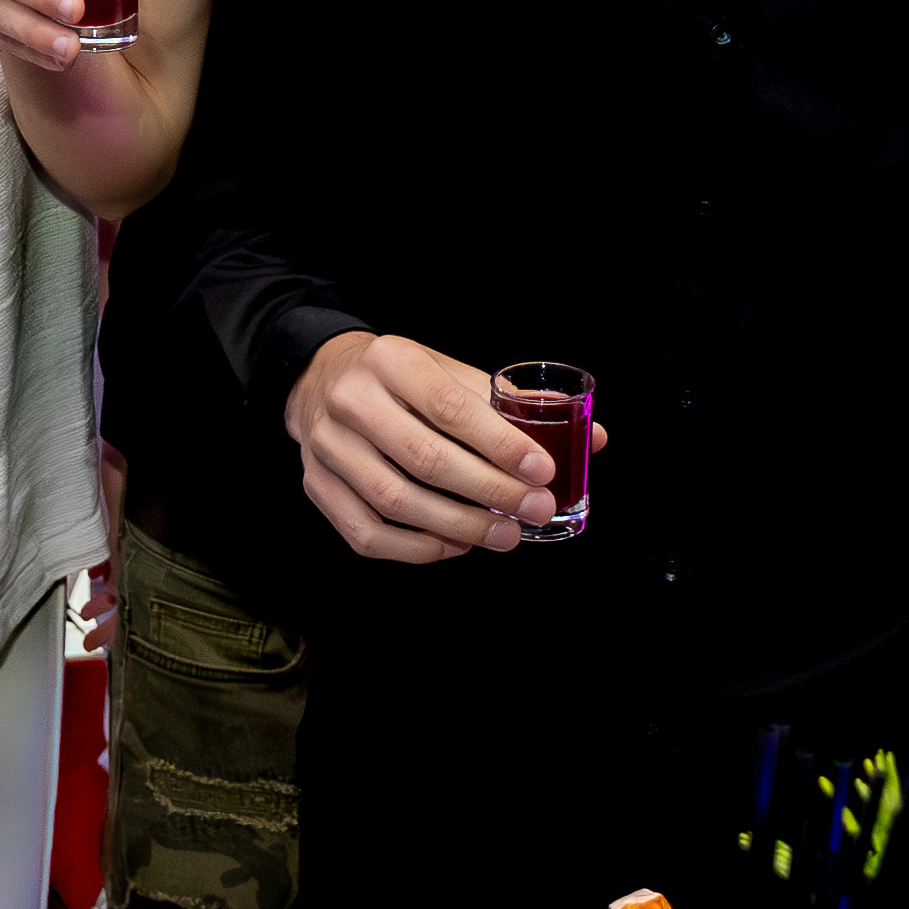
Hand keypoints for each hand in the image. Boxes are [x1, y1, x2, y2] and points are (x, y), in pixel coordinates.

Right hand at [283, 331, 563, 563]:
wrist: (321, 379)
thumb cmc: (402, 381)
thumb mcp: (449, 372)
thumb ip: (513, 405)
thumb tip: (593, 438)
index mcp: (391, 360)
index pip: (450, 406)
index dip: (500, 444)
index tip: (543, 472)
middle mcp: (352, 400)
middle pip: (424, 458)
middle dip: (489, 492)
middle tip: (536, 511)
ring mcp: (326, 447)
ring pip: (394, 501)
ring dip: (458, 526)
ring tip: (505, 537)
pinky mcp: (315, 486)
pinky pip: (365, 532)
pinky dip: (415, 548)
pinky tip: (454, 546)